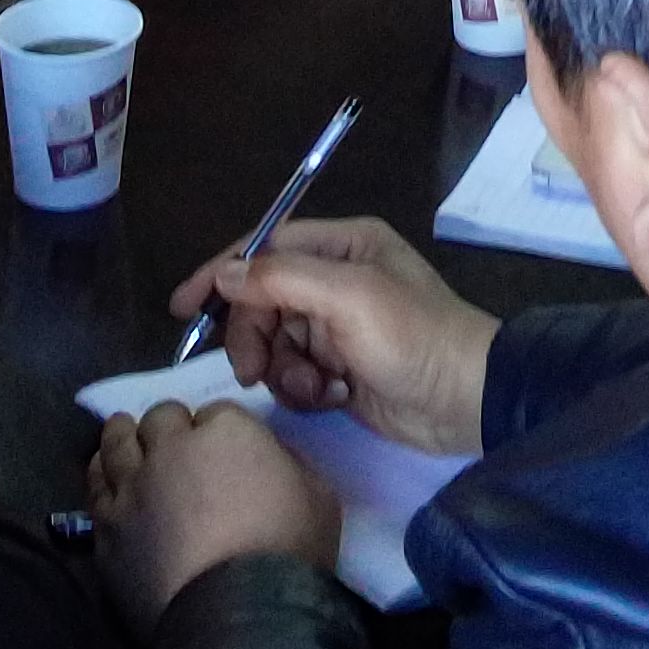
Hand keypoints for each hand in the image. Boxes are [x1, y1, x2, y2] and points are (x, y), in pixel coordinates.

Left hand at [88, 403, 337, 636]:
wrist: (238, 615)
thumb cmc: (289, 550)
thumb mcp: (317, 495)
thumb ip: (286, 463)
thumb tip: (266, 460)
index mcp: (226, 431)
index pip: (215, 412)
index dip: (218, 432)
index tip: (225, 453)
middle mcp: (171, 447)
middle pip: (161, 419)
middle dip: (170, 429)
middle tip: (178, 450)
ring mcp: (133, 486)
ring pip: (116, 441)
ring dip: (125, 437)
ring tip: (128, 441)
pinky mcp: (107, 526)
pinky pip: (95, 487)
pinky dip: (103, 477)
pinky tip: (109, 480)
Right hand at [174, 214, 497, 459]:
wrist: (466, 402)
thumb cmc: (412, 337)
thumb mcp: (349, 297)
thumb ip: (282, 279)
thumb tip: (224, 272)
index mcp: (344, 246)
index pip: (266, 248)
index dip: (221, 273)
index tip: (182, 308)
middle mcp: (338, 280)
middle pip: (263, 301)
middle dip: (254, 337)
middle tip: (254, 372)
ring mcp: (338, 328)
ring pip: (274, 343)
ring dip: (283, 370)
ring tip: (314, 389)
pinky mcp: (341, 370)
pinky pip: (295, 375)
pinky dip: (304, 390)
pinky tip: (333, 398)